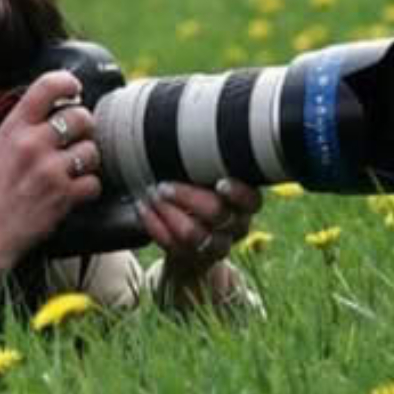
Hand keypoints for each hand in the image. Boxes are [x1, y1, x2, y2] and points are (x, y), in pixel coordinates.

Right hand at [0, 71, 102, 266]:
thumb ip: (8, 127)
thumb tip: (31, 107)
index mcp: (13, 128)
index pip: (48, 86)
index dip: (68, 83)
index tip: (74, 90)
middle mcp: (32, 144)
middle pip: (82, 117)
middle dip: (83, 128)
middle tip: (75, 139)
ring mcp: (50, 170)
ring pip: (92, 150)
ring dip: (86, 162)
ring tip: (70, 171)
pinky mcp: (63, 196)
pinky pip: (93, 182)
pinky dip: (86, 189)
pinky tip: (71, 192)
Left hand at [138, 178, 261, 307]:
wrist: (192, 242)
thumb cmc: (201, 196)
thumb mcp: (211, 181)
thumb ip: (209, 166)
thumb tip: (186, 135)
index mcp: (245, 204)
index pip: (251, 200)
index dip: (237, 193)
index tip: (219, 183)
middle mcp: (236, 226)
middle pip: (217, 213)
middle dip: (187, 197)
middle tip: (163, 185)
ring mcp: (216, 245)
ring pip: (193, 233)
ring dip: (167, 212)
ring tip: (150, 195)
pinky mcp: (193, 258)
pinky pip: (172, 244)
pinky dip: (154, 224)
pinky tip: (142, 209)